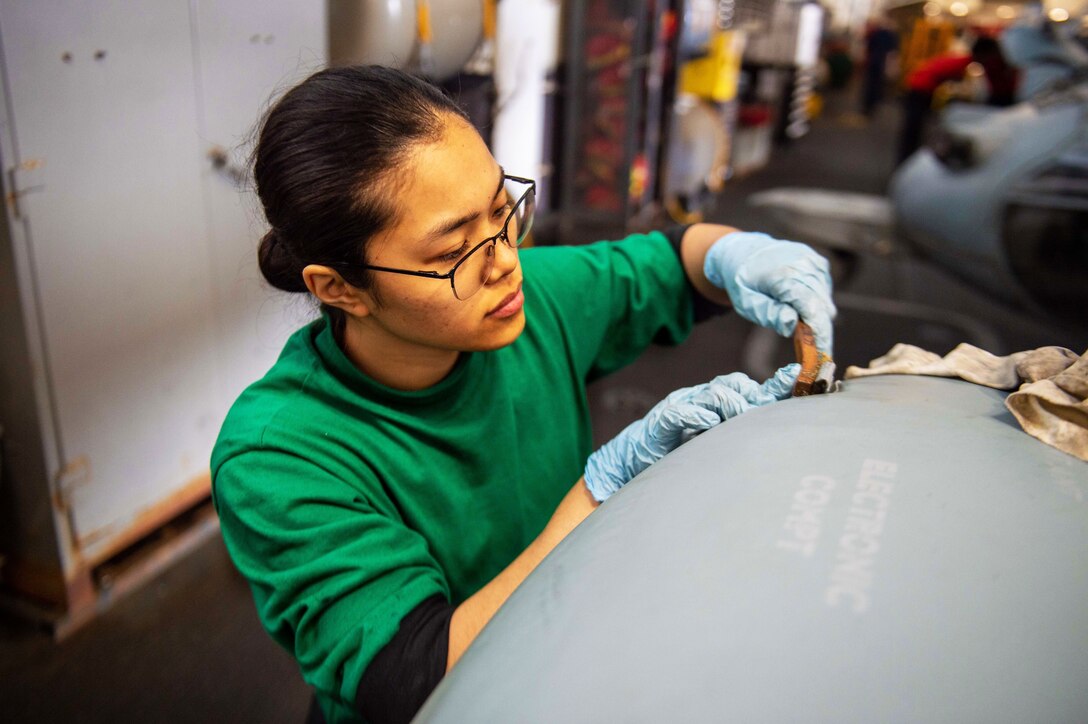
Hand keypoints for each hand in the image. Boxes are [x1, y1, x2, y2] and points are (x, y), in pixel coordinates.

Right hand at [584, 364, 799, 501]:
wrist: (629, 468)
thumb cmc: (676, 460)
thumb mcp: (713, 448)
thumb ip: (738, 437)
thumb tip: (776, 435)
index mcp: (715, 408)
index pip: (750, 389)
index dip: (774, 384)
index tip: (798, 378)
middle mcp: (700, 402)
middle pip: (735, 385)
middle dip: (754, 396)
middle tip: (764, 411)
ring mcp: (680, 409)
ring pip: (714, 394)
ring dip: (730, 406)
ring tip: (733, 423)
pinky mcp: (660, 424)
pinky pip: (680, 412)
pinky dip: (696, 415)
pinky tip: (707, 424)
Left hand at [704, 231, 835, 351]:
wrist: (743, 252)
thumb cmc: (742, 281)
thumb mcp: (746, 302)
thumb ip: (769, 314)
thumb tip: (792, 326)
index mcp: (783, 275)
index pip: (810, 308)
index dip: (819, 333)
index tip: (823, 355)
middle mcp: (803, 265)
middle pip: (822, 307)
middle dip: (821, 332)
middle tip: (813, 353)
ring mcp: (813, 262)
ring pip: (826, 300)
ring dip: (818, 317)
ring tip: (799, 325)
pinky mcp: (818, 263)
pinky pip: (824, 291)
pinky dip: (816, 303)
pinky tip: (798, 305)